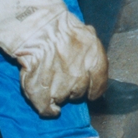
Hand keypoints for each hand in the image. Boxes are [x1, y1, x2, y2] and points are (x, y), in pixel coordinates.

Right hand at [0, 0, 107, 117]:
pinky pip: (47, 109)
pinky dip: (48, 110)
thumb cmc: (62, 27)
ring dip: (61, 93)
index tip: (92, 91)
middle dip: (75, 88)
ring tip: (53, 79)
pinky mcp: (41, 92)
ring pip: (64, 98)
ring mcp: (61, 86)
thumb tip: (95, 67)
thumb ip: (93, 53)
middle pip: (80, 92)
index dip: (96, 89)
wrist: (37, 27)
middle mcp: (80, 76)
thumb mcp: (87, 35)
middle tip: (66, 78)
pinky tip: (50, 108)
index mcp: (94, 60)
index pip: (100, 84)